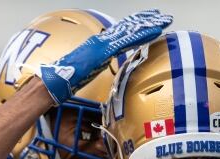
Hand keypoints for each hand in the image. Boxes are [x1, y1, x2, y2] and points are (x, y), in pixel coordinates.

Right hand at [38, 9, 172, 103]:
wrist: (55, 82)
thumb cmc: (67, 80)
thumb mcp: (87, 71)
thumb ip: (97, 67)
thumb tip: (102, 69)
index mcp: (97, 44)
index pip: (120, 32)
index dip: (134, 25)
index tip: (147, 21)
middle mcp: (101, 40)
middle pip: (127, 27)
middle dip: (145, 20)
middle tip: (161, 16)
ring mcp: (103, 44)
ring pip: (130, 30)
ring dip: (149, 25)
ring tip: (164, 20)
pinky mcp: (105, 51)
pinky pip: (128, 41)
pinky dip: (143, 35)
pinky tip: (155, 31)